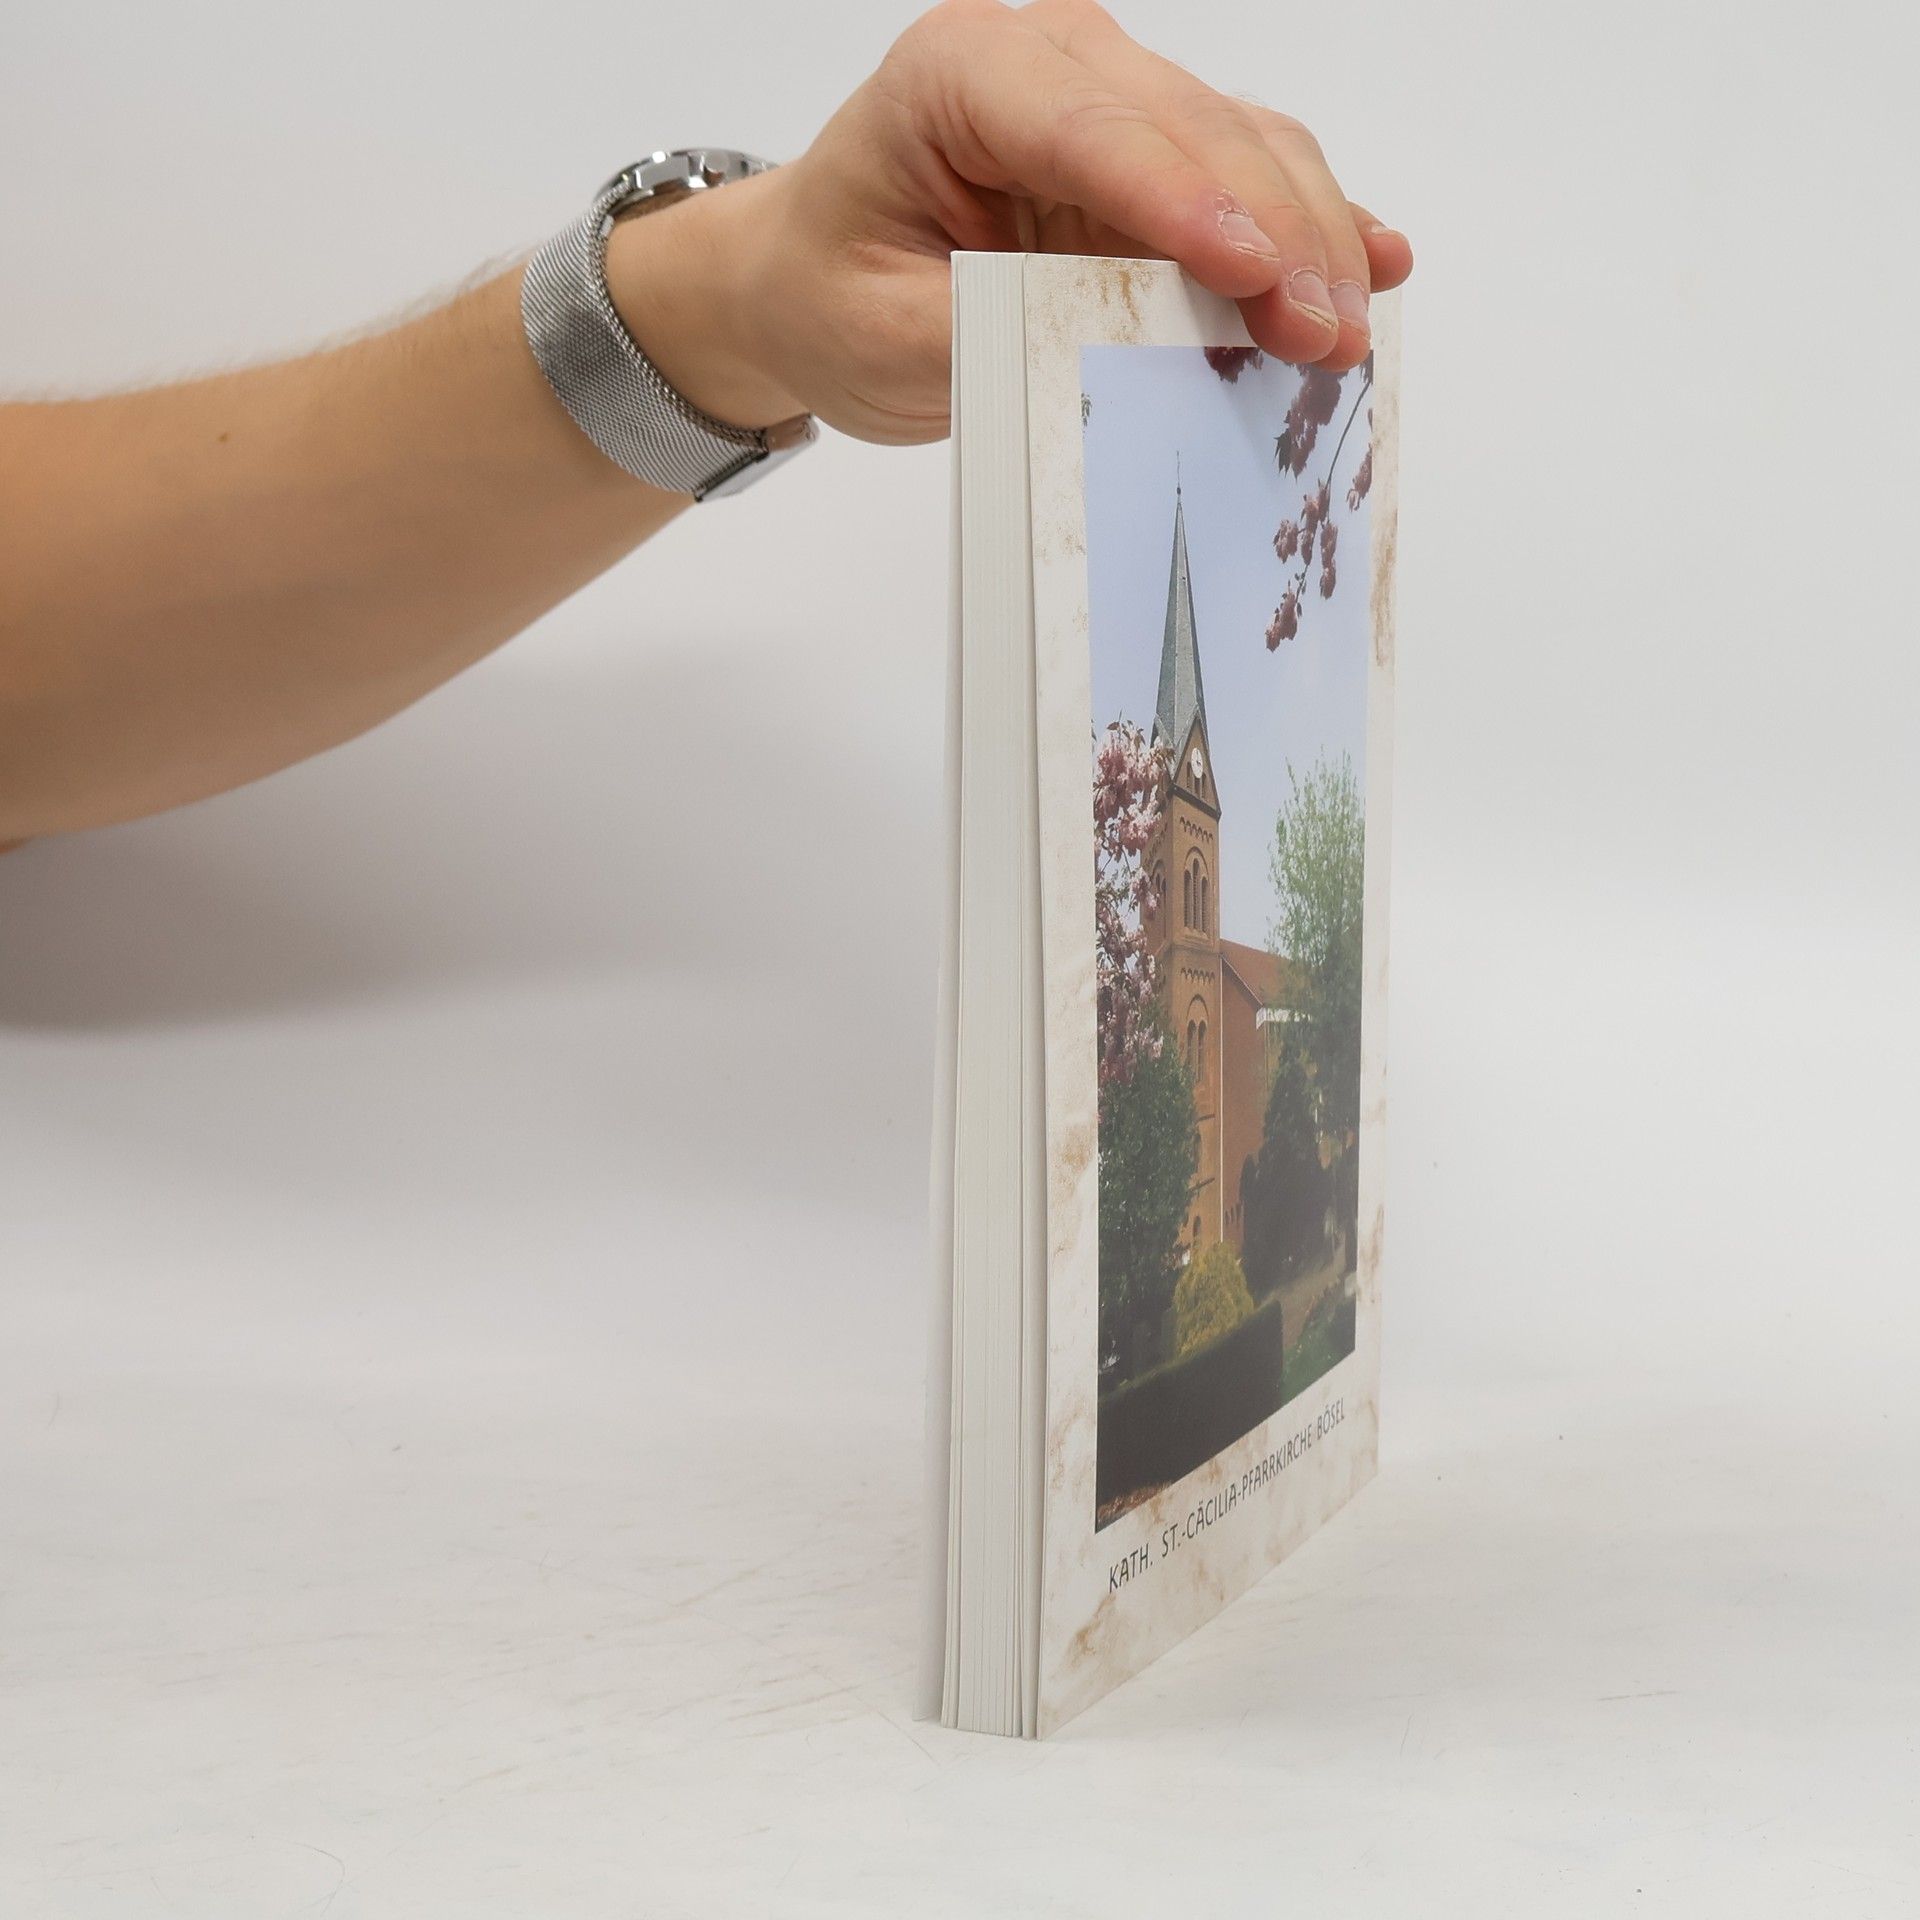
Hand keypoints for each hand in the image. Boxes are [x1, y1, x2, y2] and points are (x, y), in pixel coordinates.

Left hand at [608, 0, 1412, 444]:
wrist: (815, 284)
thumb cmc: (835, 293)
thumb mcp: (886, 335)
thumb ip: (995, 334)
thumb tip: (1120, 355)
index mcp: (959, 76)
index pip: (1089, 128)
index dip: (1182, 201)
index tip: (1253, 273)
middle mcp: (1048, 61)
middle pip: (1192, 130)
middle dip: (1273, 233)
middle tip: (1326, 334)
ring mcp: (1111, 102)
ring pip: (1243, 146)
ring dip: (1307, 238)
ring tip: (1347, 331)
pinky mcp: (1152, 159)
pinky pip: (1250, 178)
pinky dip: (1309, 226)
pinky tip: (1374, 263)